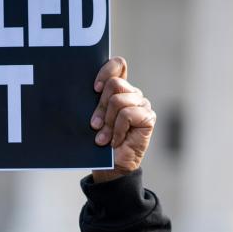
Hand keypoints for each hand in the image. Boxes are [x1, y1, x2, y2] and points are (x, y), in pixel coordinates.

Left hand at [89, 57, 155, 182]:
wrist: (110, 167)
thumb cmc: (99, 141)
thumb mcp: (93, 117)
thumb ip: (94, 101)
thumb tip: (84, 87)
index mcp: (119, 90)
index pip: (118, 65)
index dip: (106, 71)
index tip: (95, 88)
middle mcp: (133, 94)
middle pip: (114, 85)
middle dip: (100, 107)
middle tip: (94, 126)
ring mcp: (142, 104)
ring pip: (119, 101)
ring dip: (107, 122)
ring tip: (104, 137)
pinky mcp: (148, 117)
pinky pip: (127, 114)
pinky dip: (117, 129)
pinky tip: (116, 140)